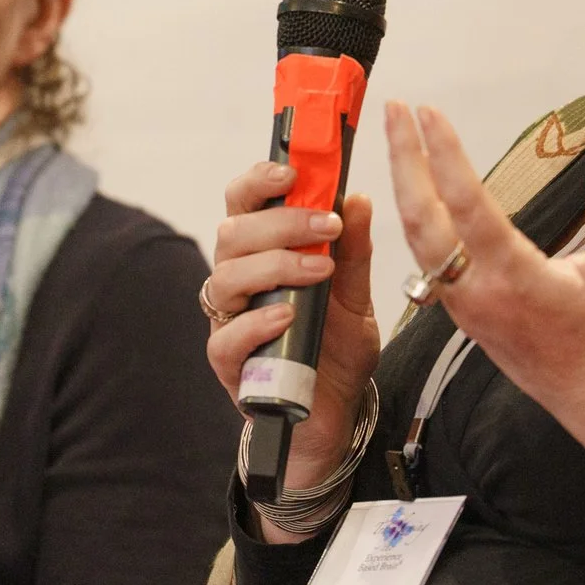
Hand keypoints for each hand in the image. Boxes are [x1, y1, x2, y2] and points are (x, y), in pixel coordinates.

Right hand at [203, 162, 380, 537]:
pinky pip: (227, 337)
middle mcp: (238, 282)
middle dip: (280, 222)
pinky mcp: (229, 364)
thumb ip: (354, 251)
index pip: (244, 203)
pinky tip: (288, 316)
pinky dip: (257, 323)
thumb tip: (359, 198)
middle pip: (233, 233)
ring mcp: (229, 322)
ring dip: (274, 266)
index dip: (259, 180)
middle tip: (327, 226)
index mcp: (262, 254)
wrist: (336, 413)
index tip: (292, 171)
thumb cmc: (335, 350)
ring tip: (319, 270)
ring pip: (225, 278)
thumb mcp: (356, 296)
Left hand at [384, 102, 584, 481]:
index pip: (468, 204)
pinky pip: (429, 262)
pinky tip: (416, 195)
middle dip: (404, 160)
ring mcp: (468, 308)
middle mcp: (480, 293)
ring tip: (399, 142)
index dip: (445, 154)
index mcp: (517, 279)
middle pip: (424, 219)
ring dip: (405, 188)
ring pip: (419, 242)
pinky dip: (416, 221)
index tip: (429, 113)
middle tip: (394, 112)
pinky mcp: (467, 317)